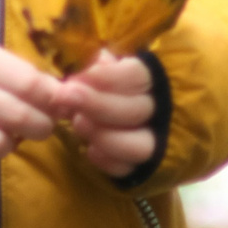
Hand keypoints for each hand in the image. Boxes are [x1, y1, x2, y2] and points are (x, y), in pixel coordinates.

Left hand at [57, 51, 157, 178]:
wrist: (147, 120)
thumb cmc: (123, 84)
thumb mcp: (119, 67)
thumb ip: (108, 64)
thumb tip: (97, 58)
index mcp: (156, 80)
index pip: (136, 75)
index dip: (106, 77)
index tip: (77, 77)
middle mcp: (162, 112)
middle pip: (135, 109)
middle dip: (96, 104)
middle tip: (65, 96)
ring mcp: (157, 142)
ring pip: (139, 145)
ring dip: (104, 135)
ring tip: (78, 123)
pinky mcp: (146, 168)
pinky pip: (130, 169)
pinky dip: (109, 161)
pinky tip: (90, 150)